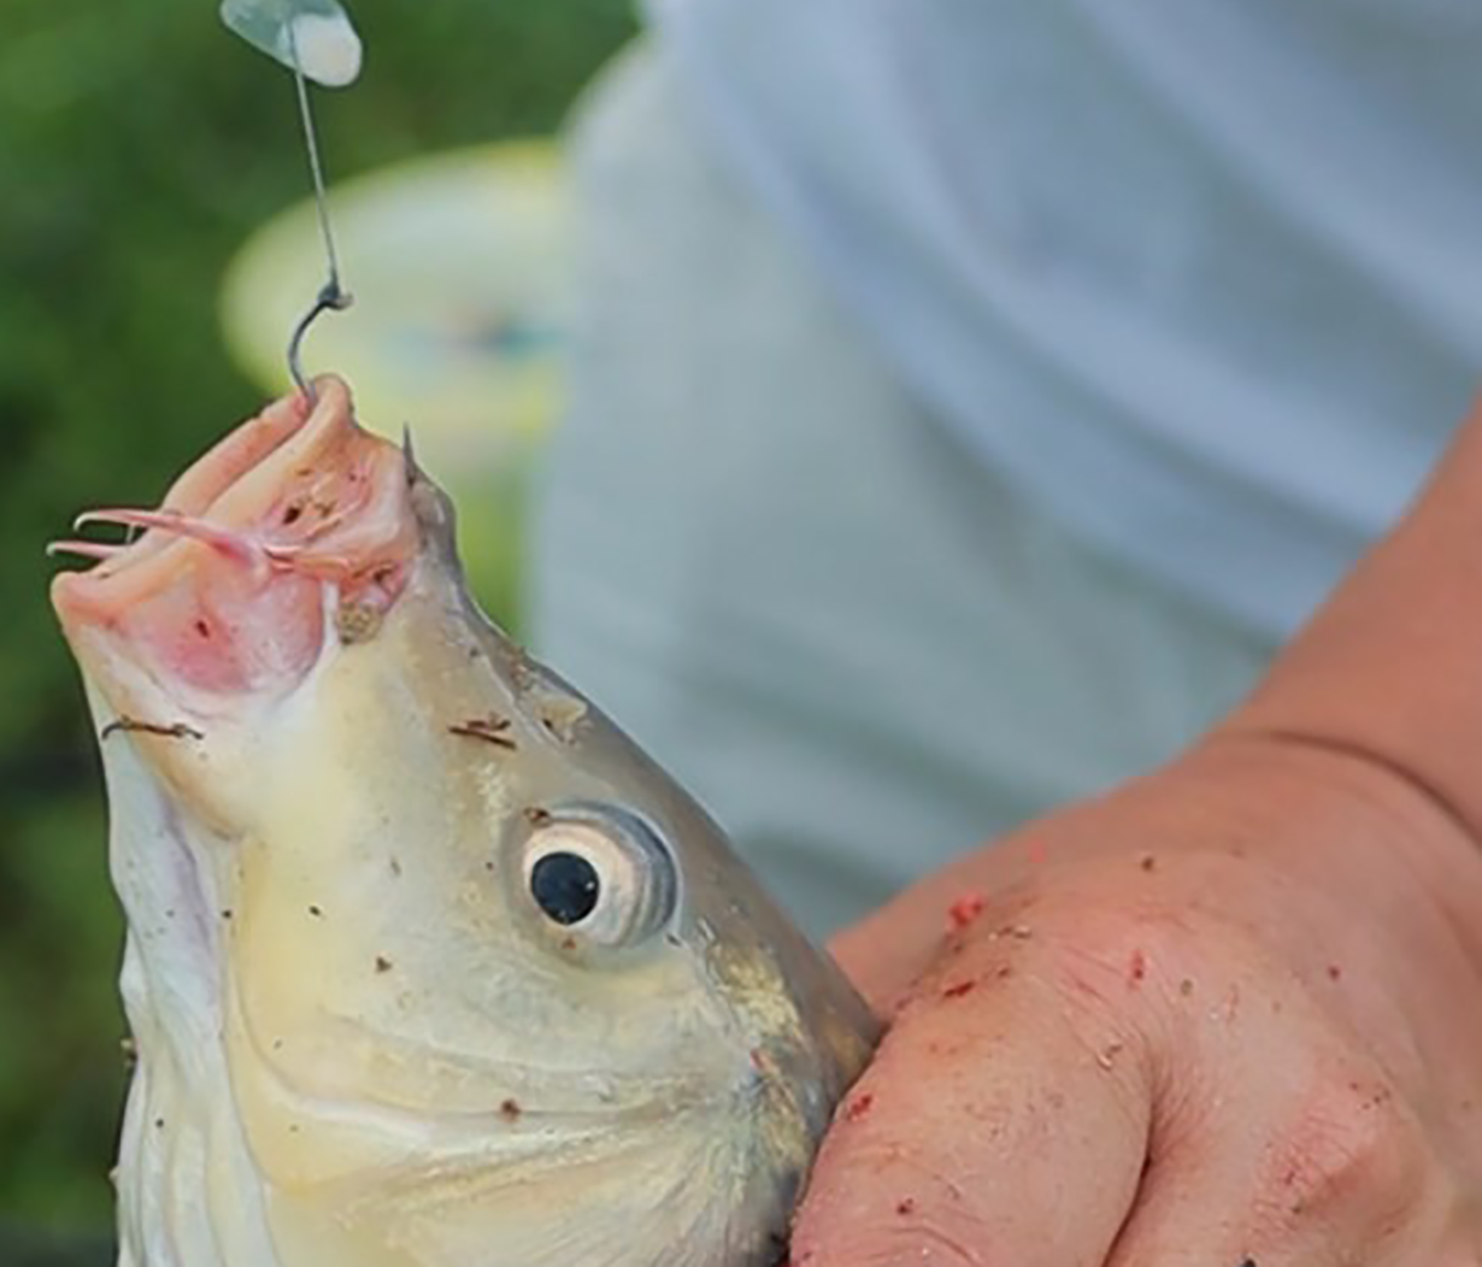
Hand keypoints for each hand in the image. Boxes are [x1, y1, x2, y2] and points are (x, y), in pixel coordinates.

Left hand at [792, 386, 1481, 1265]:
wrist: (1342, 879)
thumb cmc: (1110, 906)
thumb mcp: (927, 954)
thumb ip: (821, 1099)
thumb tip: (711, 1234)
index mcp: (1101, 986)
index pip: (931, 1248)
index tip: (801, 1262)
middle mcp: (1276, 1127)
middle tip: (883, 1242)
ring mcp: (1396, 1237)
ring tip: (1002, 1227)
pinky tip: (1109, 1246)